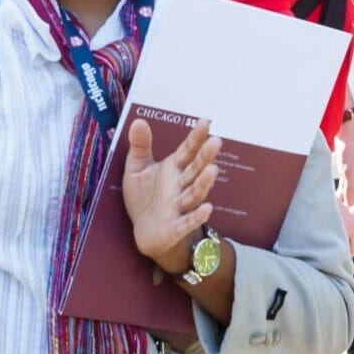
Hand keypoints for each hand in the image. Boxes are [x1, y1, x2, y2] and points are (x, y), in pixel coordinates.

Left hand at [123, 117, 222, 269]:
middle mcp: (180, 186)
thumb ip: (140, 147)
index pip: (187, 151)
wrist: (144, 233)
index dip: (195, 138)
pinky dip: (197, 216)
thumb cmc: (145, 198)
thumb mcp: (137, 169)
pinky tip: (208, 209)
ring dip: (203, 183)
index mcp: (173, 169)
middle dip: (205, 157)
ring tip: (213, 169)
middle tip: (216, 141)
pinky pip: (188, 222)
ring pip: (194, 194)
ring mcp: (180, 207)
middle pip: (194, 170)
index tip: (205, 122)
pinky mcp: (176, 227)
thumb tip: (138, 120)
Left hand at [333, 113, 353, 224]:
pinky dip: (342, 196)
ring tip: (341, 216)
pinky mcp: (349, 172)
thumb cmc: (349, 147)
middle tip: (347, 224)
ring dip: (348, 205)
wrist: (345, 130)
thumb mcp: (348, 169)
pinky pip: (347, 188)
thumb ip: (349, 188)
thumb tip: (349, 205)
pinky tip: (335, 203)